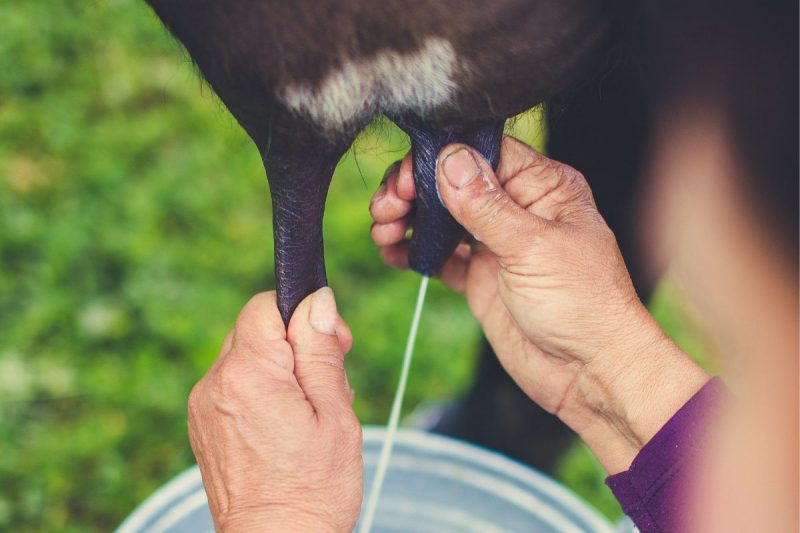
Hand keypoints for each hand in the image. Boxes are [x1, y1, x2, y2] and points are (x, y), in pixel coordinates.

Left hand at [187, 289, 361, 531]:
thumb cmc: (313, 489)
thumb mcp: (334, 413)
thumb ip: (320, 351)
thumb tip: (317, 300)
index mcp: (248, 374)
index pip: (265, 305)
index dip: (303, 313)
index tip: (332, 343)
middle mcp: (215, 384)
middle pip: (255, 329)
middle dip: (295, 343)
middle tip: (329, 382)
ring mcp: (203, 406)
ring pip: (246, 357)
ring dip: (279, 369)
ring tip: (308, 412)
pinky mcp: (202, 426)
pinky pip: (234, 386)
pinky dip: (261, 392)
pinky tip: (285, 425)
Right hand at [370, 136, 707, 471]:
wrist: (589, 375)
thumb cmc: (585, 307)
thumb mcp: (533, 248)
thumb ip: (486, 206)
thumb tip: (450, 160)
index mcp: (543, 188)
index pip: (483, 152)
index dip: (441, 159)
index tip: (408, 178)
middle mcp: (518, 208)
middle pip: (454, 181)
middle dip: (415, 189)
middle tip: (387, 207)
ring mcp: (496, 243)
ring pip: (441, 216)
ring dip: (407, 218)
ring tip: (383, 230)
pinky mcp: (481, 276)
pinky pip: (439, 255)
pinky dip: (413, 251)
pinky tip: (393, 252)